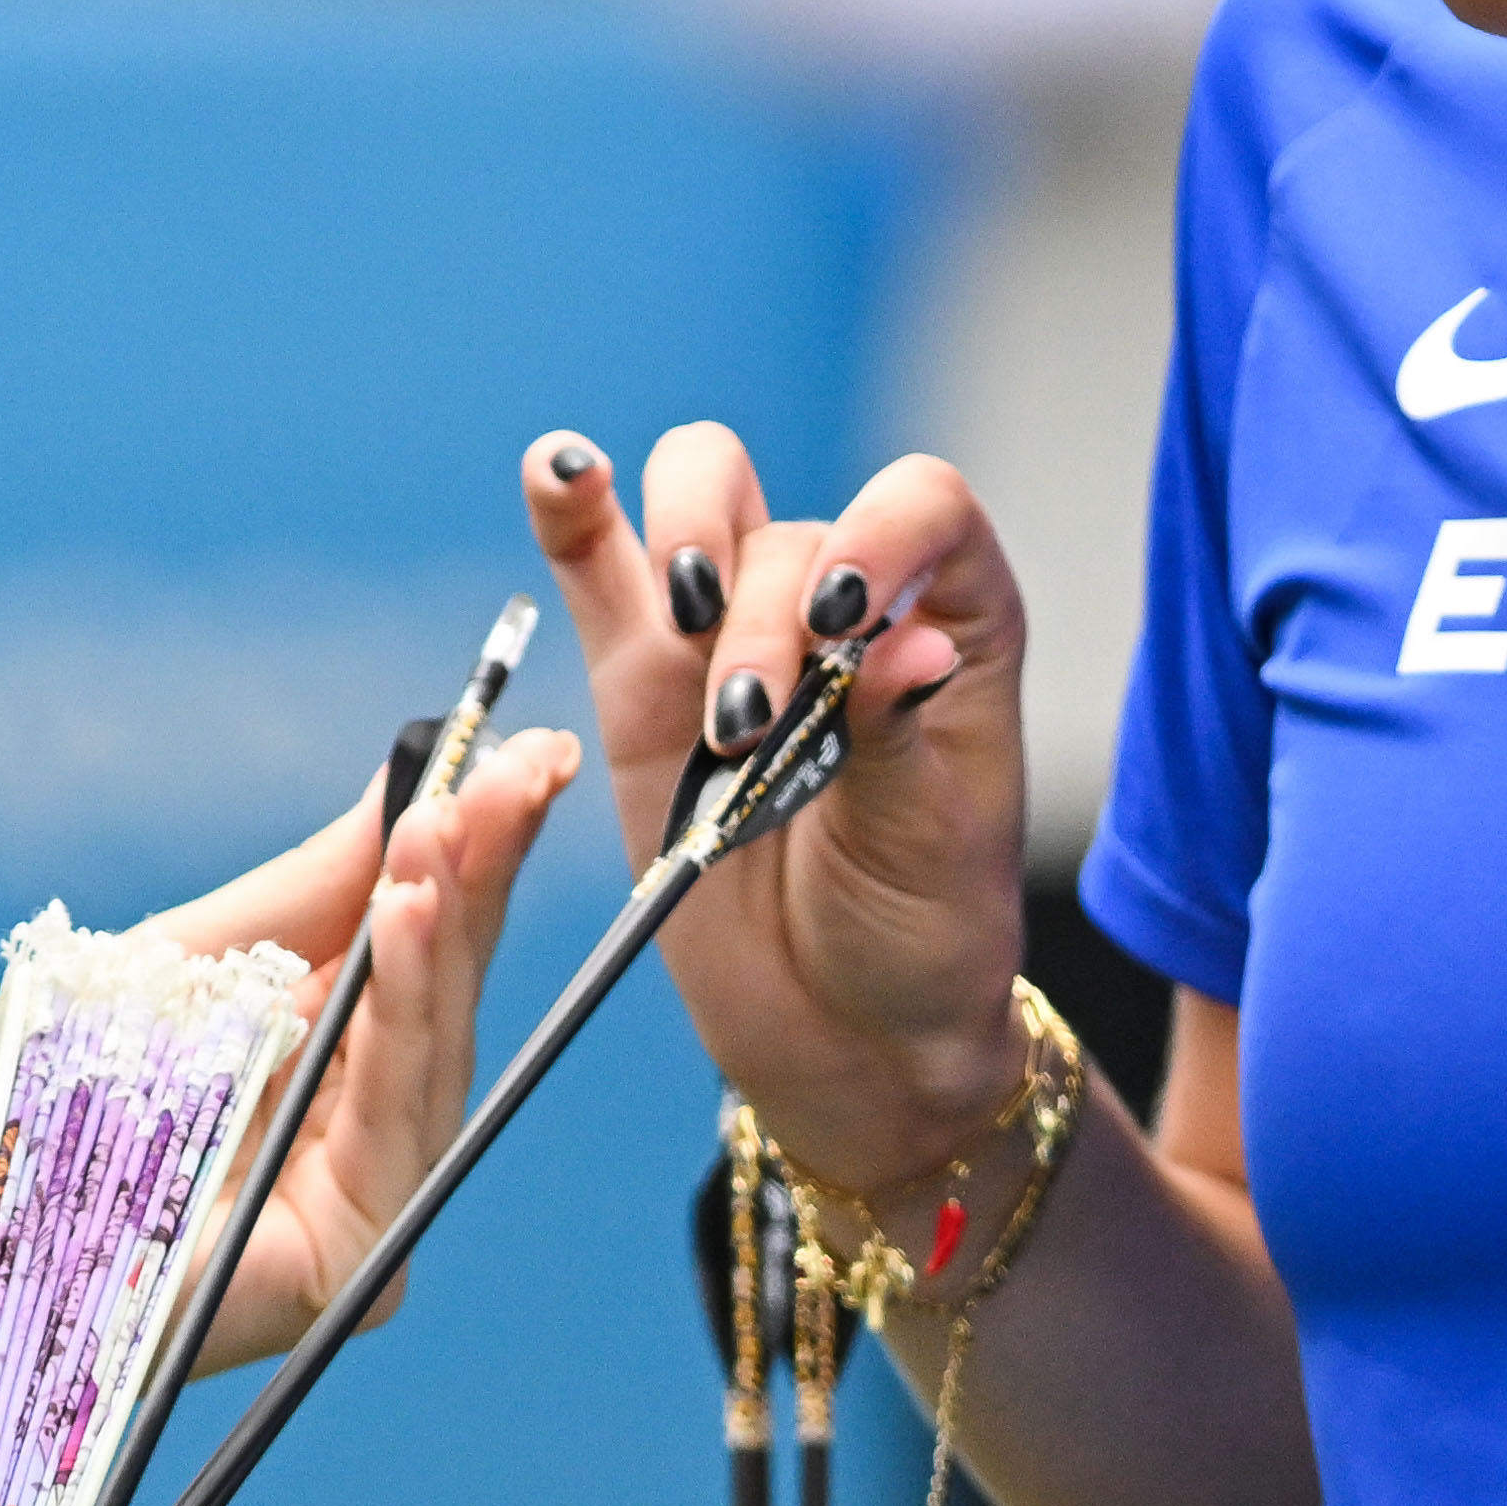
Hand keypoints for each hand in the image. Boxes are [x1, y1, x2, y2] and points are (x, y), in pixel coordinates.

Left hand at [127, 720, 585, 1370]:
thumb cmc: (11, 1123)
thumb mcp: (165, 971)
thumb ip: (296, 896)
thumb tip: (402, 786)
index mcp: (300, 1063)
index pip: (411, 947)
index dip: (470, 851)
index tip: (524, 751)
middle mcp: (340, 1137)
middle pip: (442, 992)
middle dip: (479, 871)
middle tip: (519, 769)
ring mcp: (350, 1205)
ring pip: (431, 1049)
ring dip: (446, 927)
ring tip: (452, 827)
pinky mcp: (343, 1263)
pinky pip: (394, 1121)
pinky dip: (408, 1012)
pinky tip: (408, 918)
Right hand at [520, 424, 1038, 1204]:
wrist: (849, 1034)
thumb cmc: (922, 933)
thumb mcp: (934, 846)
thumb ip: (902, 738)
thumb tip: (901, 650)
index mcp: (947, 623)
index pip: (918, 506)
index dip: (877, 533)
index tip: (844, 621)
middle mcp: (841, 606)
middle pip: (786, 525)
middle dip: (756, 607)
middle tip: (747, 726)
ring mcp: (732, 634)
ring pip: (699, 504)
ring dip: (682, 548)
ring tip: (683, 641)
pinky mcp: (642, 682)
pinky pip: (599, 569)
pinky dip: (573, 511)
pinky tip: (559, 472)